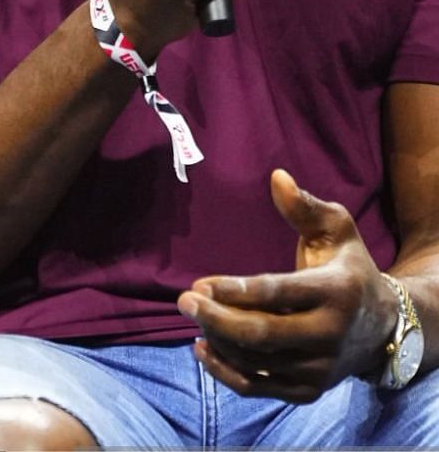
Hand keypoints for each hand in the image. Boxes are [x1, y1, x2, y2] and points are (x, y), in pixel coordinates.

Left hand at [181, 169, 399, 402]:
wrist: (384, 326)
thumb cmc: (347, 269)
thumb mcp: (337, 231)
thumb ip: (306, 207)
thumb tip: (277, 177)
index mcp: (337, 291)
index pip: (278, 294)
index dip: (234, 290)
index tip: (198, 283)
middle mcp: (331, 334)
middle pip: (262, 334)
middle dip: (216, 318)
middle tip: (183, 301)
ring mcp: (320, 367)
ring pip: (255, 361)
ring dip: (216, 340)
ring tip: (193, 316)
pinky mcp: (308, 391)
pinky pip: (257, 387)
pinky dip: (224, 371)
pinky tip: (202, 346)